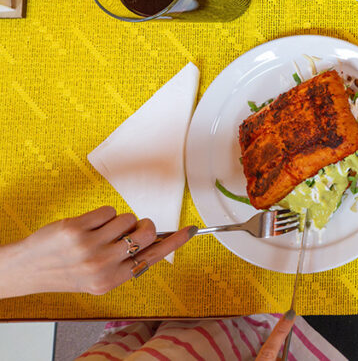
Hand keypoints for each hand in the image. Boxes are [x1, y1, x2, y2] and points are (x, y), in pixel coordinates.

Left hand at [0, 206, 193, 297]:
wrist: (29, 269)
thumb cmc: (68, 271)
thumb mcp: (100, 278)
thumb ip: (127, 263)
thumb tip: (158, 240)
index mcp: (112, 281)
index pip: (153, 257)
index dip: (175, 242)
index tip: (191, 231)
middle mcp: (102, 266)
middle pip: (147, 232)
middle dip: (143, 225)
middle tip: (130, 230)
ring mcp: (89, 247)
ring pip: (127, 219)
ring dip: (119, 221)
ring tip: (101, 233)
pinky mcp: (76, 229)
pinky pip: (108, 211)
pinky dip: (102, 215)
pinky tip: (88, 227)